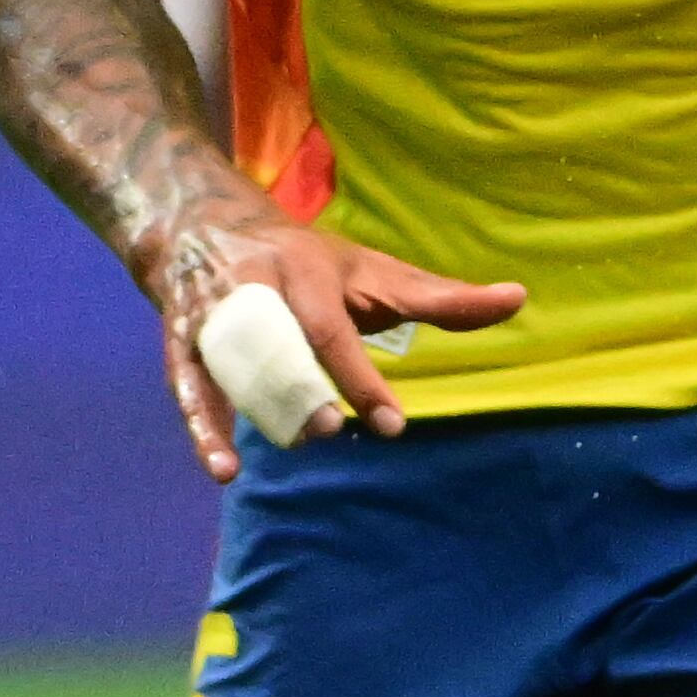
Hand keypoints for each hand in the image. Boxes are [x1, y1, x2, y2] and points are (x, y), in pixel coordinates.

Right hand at [134, 188, 525, 479]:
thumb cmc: (311, 263)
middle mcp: (255, 287)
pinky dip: (203, 430)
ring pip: (231, 366)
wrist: (204, 226)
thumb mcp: (376, 272)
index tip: (390, 426)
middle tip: (330, 431)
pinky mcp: (178, 342)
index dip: (361, 379)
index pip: (336, 330)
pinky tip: (223, 469)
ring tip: (293, 445)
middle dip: (304, 386)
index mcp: (308, 269)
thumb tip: (518, 298)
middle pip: (281, 342)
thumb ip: (440, 296)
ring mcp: (212, 314)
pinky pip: (187, 387)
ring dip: (256, 409)